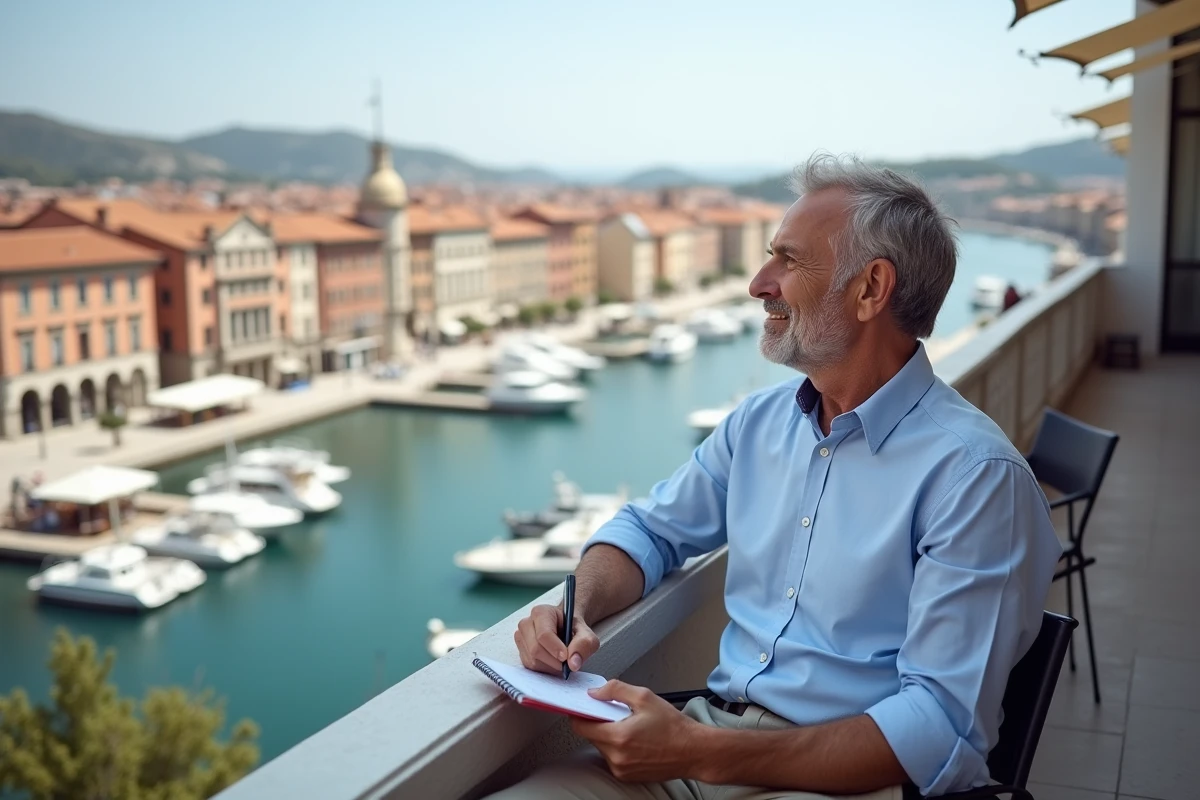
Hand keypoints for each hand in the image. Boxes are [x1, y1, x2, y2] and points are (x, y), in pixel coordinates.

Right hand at [514, 603, 599, 674]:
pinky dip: (544, 668)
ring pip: (532, 660)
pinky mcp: (521, 650)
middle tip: (567, 663)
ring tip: (561, 661)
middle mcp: (527, 623)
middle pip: (535, 649)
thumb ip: (583, 645)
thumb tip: (573, 663)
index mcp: (541, 612)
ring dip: (549, 666)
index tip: (566, 657)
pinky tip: (553, 662)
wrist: (567, 629)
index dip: (555, 648)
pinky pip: (530, 666)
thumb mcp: (586, 635)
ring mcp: (521, 637)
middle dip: (553, 661)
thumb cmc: (574, 629)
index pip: (544, 634)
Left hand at [571, 680, 706, 782]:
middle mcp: (617, 757)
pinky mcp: (627, 776)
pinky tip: (635, 740)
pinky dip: (617, 748)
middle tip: (616, 713)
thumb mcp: (645, 697)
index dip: (579, 714)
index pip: (581, 727)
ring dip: (609, 735)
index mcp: (618, 737)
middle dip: (599, 723)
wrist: (694, 751)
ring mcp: (621, 769)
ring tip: (630, 727)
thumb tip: (595, 693)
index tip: (583, 706)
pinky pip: (612, 758)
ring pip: (602, 747)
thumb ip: (615, 690)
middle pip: (591, 737)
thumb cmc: (674, 726)